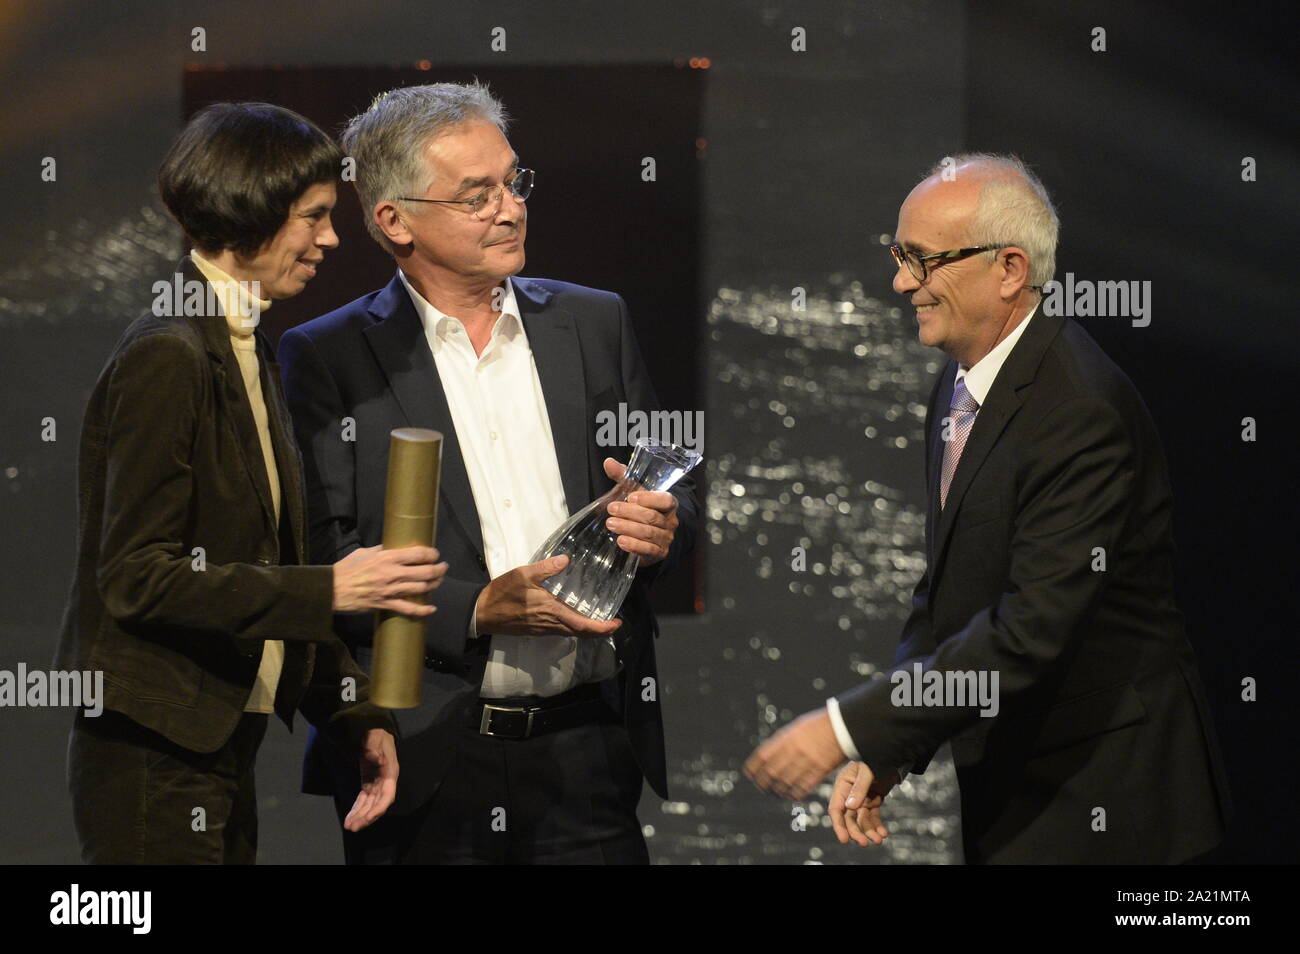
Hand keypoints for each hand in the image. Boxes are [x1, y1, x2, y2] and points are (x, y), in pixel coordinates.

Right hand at [332, 545, 446, 615]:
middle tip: (443, 567)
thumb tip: (395, 546)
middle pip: (425, 572)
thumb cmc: (346, 569)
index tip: (435, 554)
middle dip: (439, 569)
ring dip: (434, 585)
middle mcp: (391, 574)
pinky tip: (431, 609)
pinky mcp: (385, 604)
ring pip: (421, 589)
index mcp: (386, 558)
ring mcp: (389, 591)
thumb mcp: (364, 552)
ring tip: (438, 580)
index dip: (431, 553)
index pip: (417, 554)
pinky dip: (423, 610)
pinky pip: (408, 609)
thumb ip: (382, 549)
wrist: (332, 589)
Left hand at [343, 729, 397, 831]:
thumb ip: (373, 746)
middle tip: (352, 827)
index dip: (379, 808)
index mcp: (390, 772)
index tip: (368, 817)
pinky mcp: (368, 783)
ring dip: (360, 816)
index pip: (387, 795)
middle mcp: (385, 781)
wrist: (373, 729)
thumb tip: (374, 757)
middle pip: (378, 804)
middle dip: (366, 817)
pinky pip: (363, 800)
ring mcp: (377, 783)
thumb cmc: (375, 733)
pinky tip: (350, 817)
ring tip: (348, 826)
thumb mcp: (374, 736)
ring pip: (370, 805)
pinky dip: (357, 809)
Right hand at [473, 555, 622, 637]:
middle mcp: (551, 624)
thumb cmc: (502, 594)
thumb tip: (566, 560)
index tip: (617, 623)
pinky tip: (575, 615)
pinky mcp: (538, 629)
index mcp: (552, 612)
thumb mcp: (523, 574)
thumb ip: (546, 568)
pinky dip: (575, 627)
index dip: (602, 628)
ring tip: (599, 618)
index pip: (583, 626)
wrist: (482, 613)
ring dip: (588, 629)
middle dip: (600, 631)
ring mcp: (544, 629)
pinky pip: (562, 630)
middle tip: (614, 622)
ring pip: (572, 633)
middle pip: (582, 633)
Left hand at [602, 457, 678, 565]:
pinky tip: (621, 541)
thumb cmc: (642, 508)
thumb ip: (623, 476)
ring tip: (611, 524)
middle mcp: (670, 522)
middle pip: (652, 517)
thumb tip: (608, 462)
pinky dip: (634, 546)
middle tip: (612, 509)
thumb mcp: (634, 491)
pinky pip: (648, 550)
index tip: (631, 497)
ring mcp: (666, 538)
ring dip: (628, 528)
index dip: (649, 499)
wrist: (651, 535)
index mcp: (668, 504)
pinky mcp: (659, 553)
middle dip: (630, 513)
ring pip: (649, 533)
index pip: (666, 500)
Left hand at [743, 708, 845, 799]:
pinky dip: (794, 794)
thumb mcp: (796, 728)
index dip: (754, 767)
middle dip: (763, 782)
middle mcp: (794, 750)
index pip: (763, 756)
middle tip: (761, 787)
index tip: (749, 774)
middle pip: (772, 772)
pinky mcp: (820, 771)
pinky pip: (803, 787)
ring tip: (774, 793)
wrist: (843, 727)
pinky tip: (790, 795)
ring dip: (777, 790)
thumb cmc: (817, 726)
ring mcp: (807, 761)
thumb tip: (767, 756)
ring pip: (786, 782)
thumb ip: (782, 741)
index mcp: (786, 738)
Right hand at [830, 762, 899, 846]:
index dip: (838, 825)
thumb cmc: (876, 759)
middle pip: (849, 818)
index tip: (844, 839)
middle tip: (865, 843)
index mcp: (843, 785)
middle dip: (856, 832)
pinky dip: (878, 826)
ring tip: (879, 840)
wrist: (891, 754)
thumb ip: (859, 788)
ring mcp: (861, 799)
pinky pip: (873, 817)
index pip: (836, 809)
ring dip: (869, 831)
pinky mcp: (872, 801)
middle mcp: (849, 794)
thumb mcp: (867, 771)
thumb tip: (850, 807)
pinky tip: (884, 833)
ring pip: (862, 820)